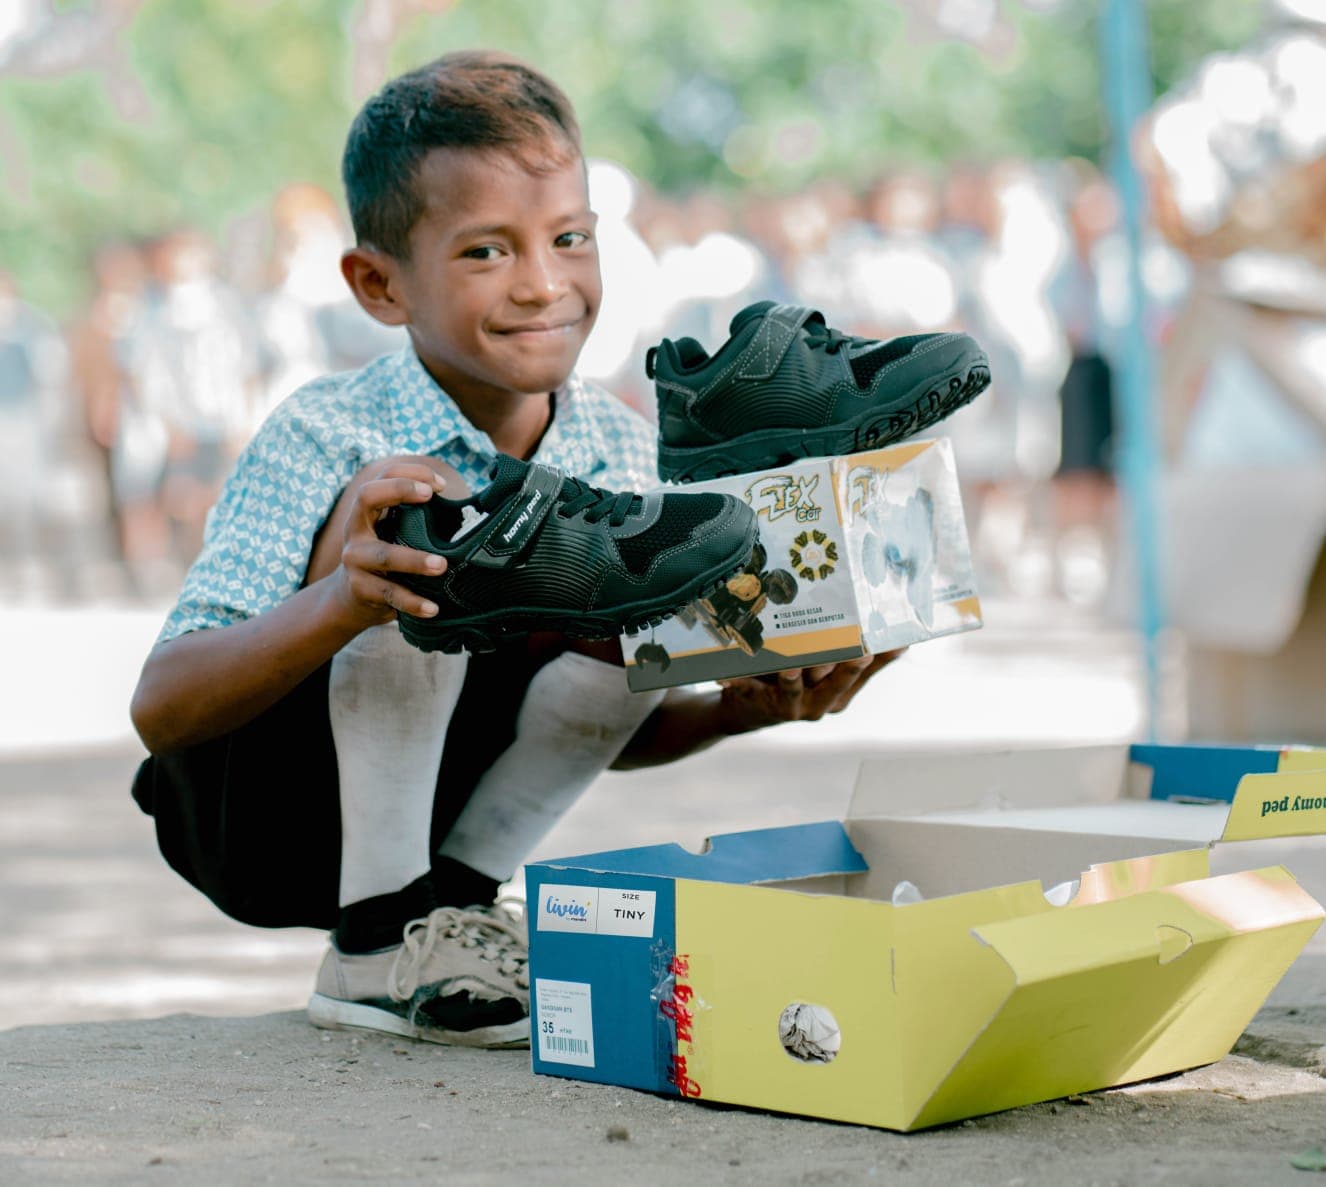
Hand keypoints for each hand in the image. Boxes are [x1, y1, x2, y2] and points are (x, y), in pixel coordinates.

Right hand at [317, 458, 449, 628]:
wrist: (351, 600)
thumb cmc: (386, 558)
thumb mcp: (394, 532)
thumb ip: (416, 518)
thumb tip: (468, 510)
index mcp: (367, 511)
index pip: (382, 476)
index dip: (410, 473)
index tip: (440, 484)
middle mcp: (355, 530)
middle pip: (367, 497)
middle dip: (399, 489)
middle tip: (431, 496)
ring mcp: (355, 560)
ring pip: (384, 555)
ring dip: (414, 559)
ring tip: (442, 565)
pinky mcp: (360, 589)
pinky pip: (390, 594)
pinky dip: (413, 602)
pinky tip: (433, 608)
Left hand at [716, 649, 906, 734]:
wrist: (748, 713)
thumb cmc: (794, 686)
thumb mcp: (830, 677)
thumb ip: (861, 663)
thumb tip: (901, 642)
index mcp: (840, 695)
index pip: (863, 673)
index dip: (878, 658)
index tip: (890, 641)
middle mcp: (819, 705)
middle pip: (836, 684)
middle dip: (846, 669)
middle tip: (858, 652)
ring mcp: (790, 708)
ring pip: (794, 689)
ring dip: (792, 676)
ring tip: (791, 664)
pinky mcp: (759, 704)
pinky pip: (749, 691)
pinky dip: (740, 682)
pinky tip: (728, 674)